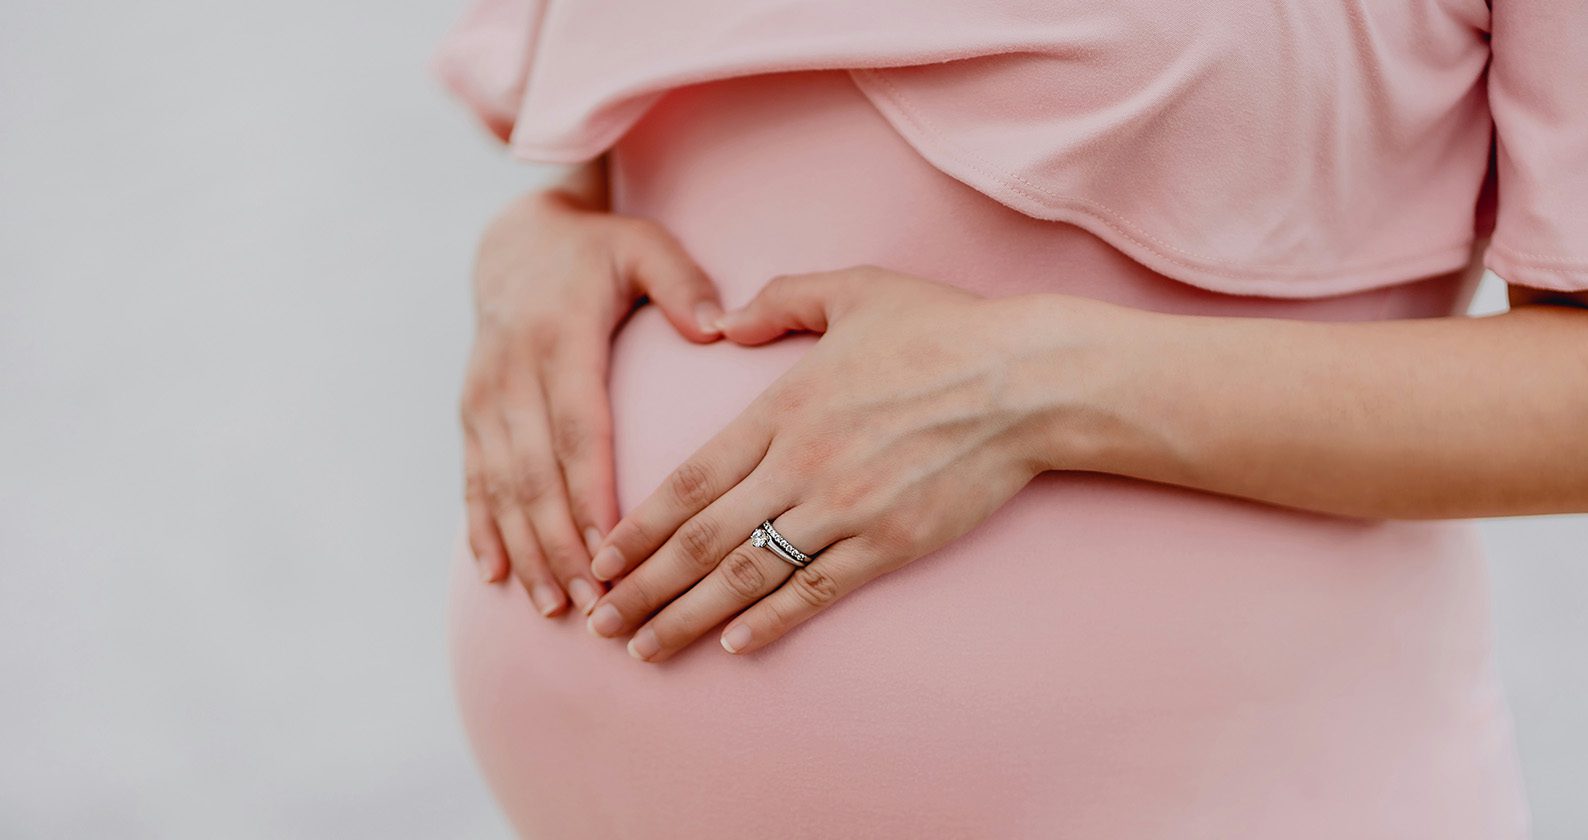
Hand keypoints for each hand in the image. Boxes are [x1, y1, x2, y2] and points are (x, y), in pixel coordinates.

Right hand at [461, 186, 723, 616]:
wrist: (514, 241)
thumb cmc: (598, 251)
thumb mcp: (644, 247)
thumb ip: (682, 284)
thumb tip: (719, 327)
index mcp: (560, 339)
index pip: (578, 430)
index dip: (590, 492)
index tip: (613, 547)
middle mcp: (512, 374)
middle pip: (535, 473)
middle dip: (561, 544)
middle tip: (594, 603)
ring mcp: (484, 398)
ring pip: (500, 486)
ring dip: (525, 550)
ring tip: (555, 605)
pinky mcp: (471, 414)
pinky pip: (473, 479)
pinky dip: (482, 529)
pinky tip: (496, 576)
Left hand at [583, 267, 1088, 658]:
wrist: (1027, 381)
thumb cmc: (943, 329)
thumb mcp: (855, 290)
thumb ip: (780, 300)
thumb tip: (725, 320)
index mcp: (782, 409)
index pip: (690, 480)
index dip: (639, 526)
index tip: (600, 559)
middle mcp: (801, 465)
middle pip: (702, 539)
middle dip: (642, 587)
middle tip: (598, 623)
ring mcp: (845, 510)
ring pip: (748, 576)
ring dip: (688, 617)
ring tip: (644, 648)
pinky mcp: (891, 543)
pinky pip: (818, 591)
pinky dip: (772, 621)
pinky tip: (735, 646)